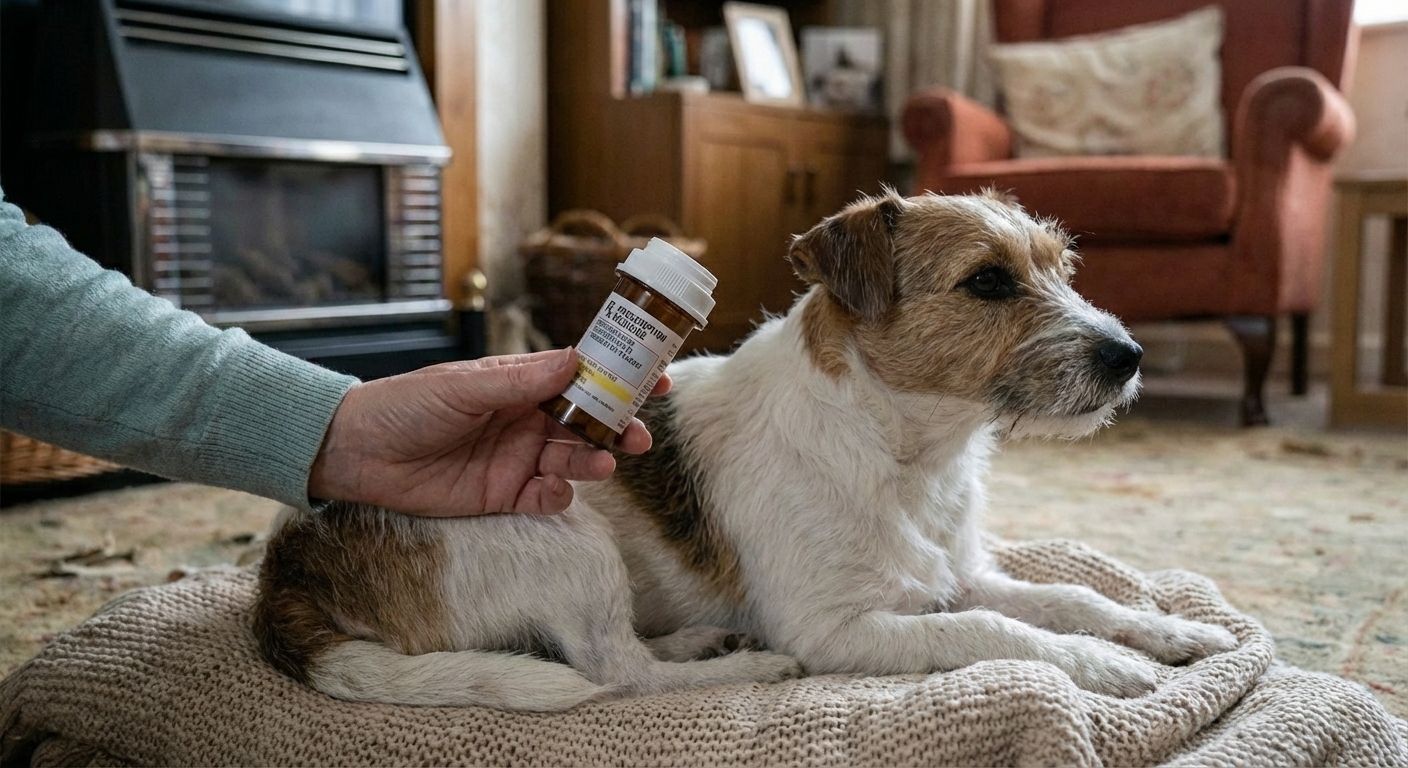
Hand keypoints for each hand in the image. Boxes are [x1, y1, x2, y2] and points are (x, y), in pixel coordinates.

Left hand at [308, 348, 669, 516]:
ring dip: (594, 461)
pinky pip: (546, 499)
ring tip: (602, 463)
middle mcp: (527, 420)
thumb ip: (520, 380)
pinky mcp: (504, 495)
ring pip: (574, 461)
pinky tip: (553, 491)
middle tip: (639, 435)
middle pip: (589, 423)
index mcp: (520, 383)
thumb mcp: (462, 386)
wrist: (355, 452)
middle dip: (619, 427)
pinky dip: (559, 496)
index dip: (621, 378)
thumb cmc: (404, 405)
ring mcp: (518, 458)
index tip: (658, 380)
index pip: (582, 377)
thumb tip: (575, 360)